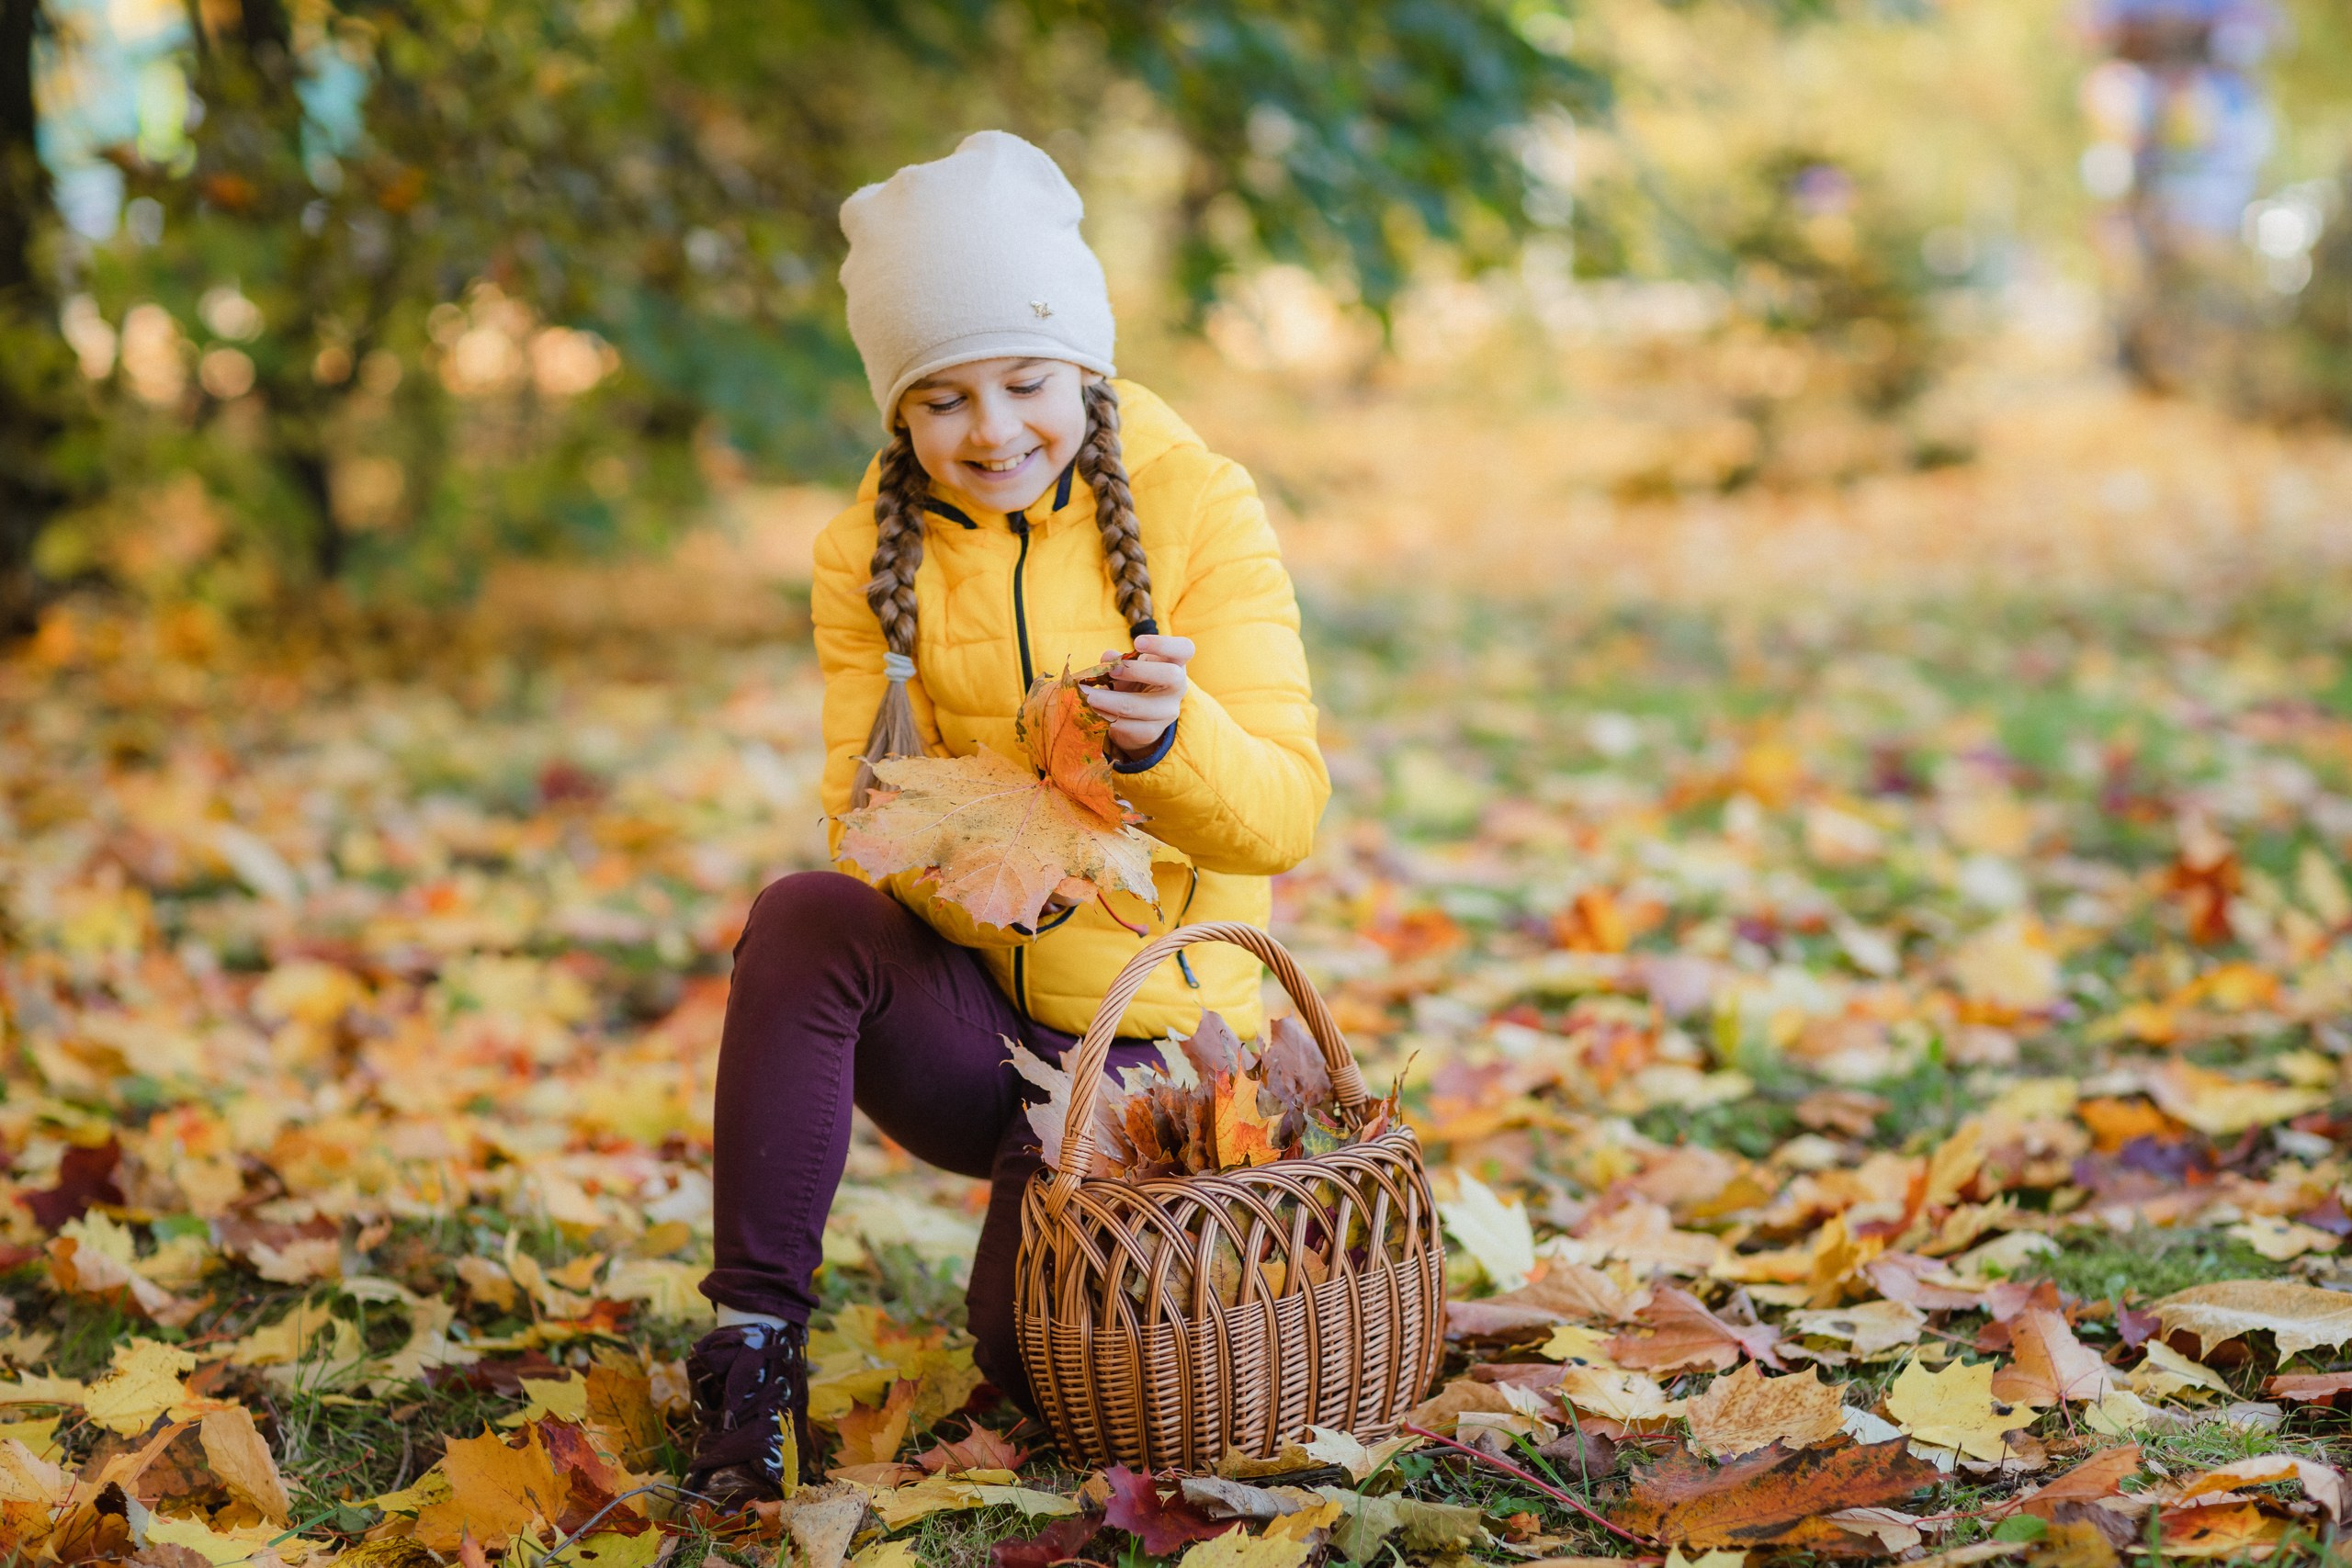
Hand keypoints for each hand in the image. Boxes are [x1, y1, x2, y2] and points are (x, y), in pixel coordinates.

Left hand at [1084, 634, 1192, 758]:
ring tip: (1089, 696)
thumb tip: (1107, 658)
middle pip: (1169, 675)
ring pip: (1141, 707)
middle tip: (1110, 671)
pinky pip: (1129, 726)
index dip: (1163, 644)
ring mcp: (1168, 711)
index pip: (1185, 649)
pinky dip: (1108, 717)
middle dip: (1136, 670)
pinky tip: (1094, 710)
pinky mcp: (1151, 731)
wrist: (1137, 716)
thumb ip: (1118, 660)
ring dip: (1111, 701)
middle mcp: (1178, 687)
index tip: (1137, 642)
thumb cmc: (1136, 679)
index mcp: (1176, 663)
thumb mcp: (1130, 665)